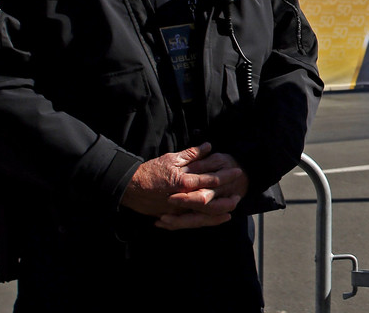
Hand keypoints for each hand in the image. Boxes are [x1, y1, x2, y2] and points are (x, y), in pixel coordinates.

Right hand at [120, 143, 243, 229]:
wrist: (130, 187)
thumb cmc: (151, 171)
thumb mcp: (171, 158)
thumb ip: (192, 154)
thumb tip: (209, 146)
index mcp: (183, 181)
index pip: (210, 179)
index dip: (226, 176)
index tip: (237, 172)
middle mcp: (182, 198)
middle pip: (210, 203)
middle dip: (226, 201)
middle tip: (238, 196)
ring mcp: (176, 210)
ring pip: (202, 217)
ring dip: (218, 214)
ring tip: (231, 210)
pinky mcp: (172, 217)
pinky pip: (192, 222)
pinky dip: (205, 221)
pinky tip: (215, 219)